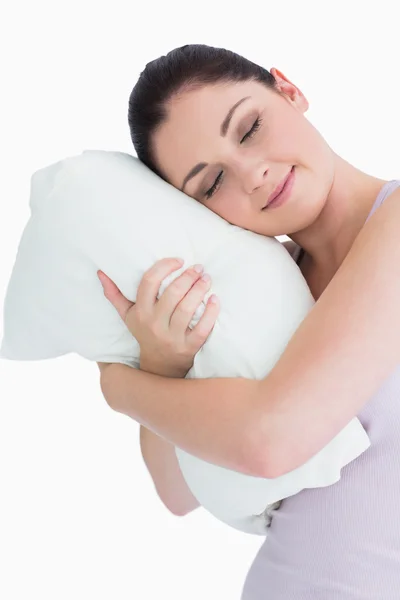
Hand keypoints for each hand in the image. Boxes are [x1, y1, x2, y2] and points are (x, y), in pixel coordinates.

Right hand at [97, 258, 219, 377]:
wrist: (159, 365)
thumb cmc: (144, 332)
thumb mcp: (128, 315)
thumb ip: (114, 295)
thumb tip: (101, 273)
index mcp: (140, 312)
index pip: (149, 282)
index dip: (165, 267)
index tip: (179, 261)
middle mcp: (154, 324)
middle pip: (173, 294)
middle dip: (188, 277)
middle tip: (198, 268)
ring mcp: (172, 337)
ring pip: (188, 308)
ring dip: (200, 289)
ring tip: (206, 279)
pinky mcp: (189, 347)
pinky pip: (203, 328)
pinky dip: (211, 312)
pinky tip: (215, 299)